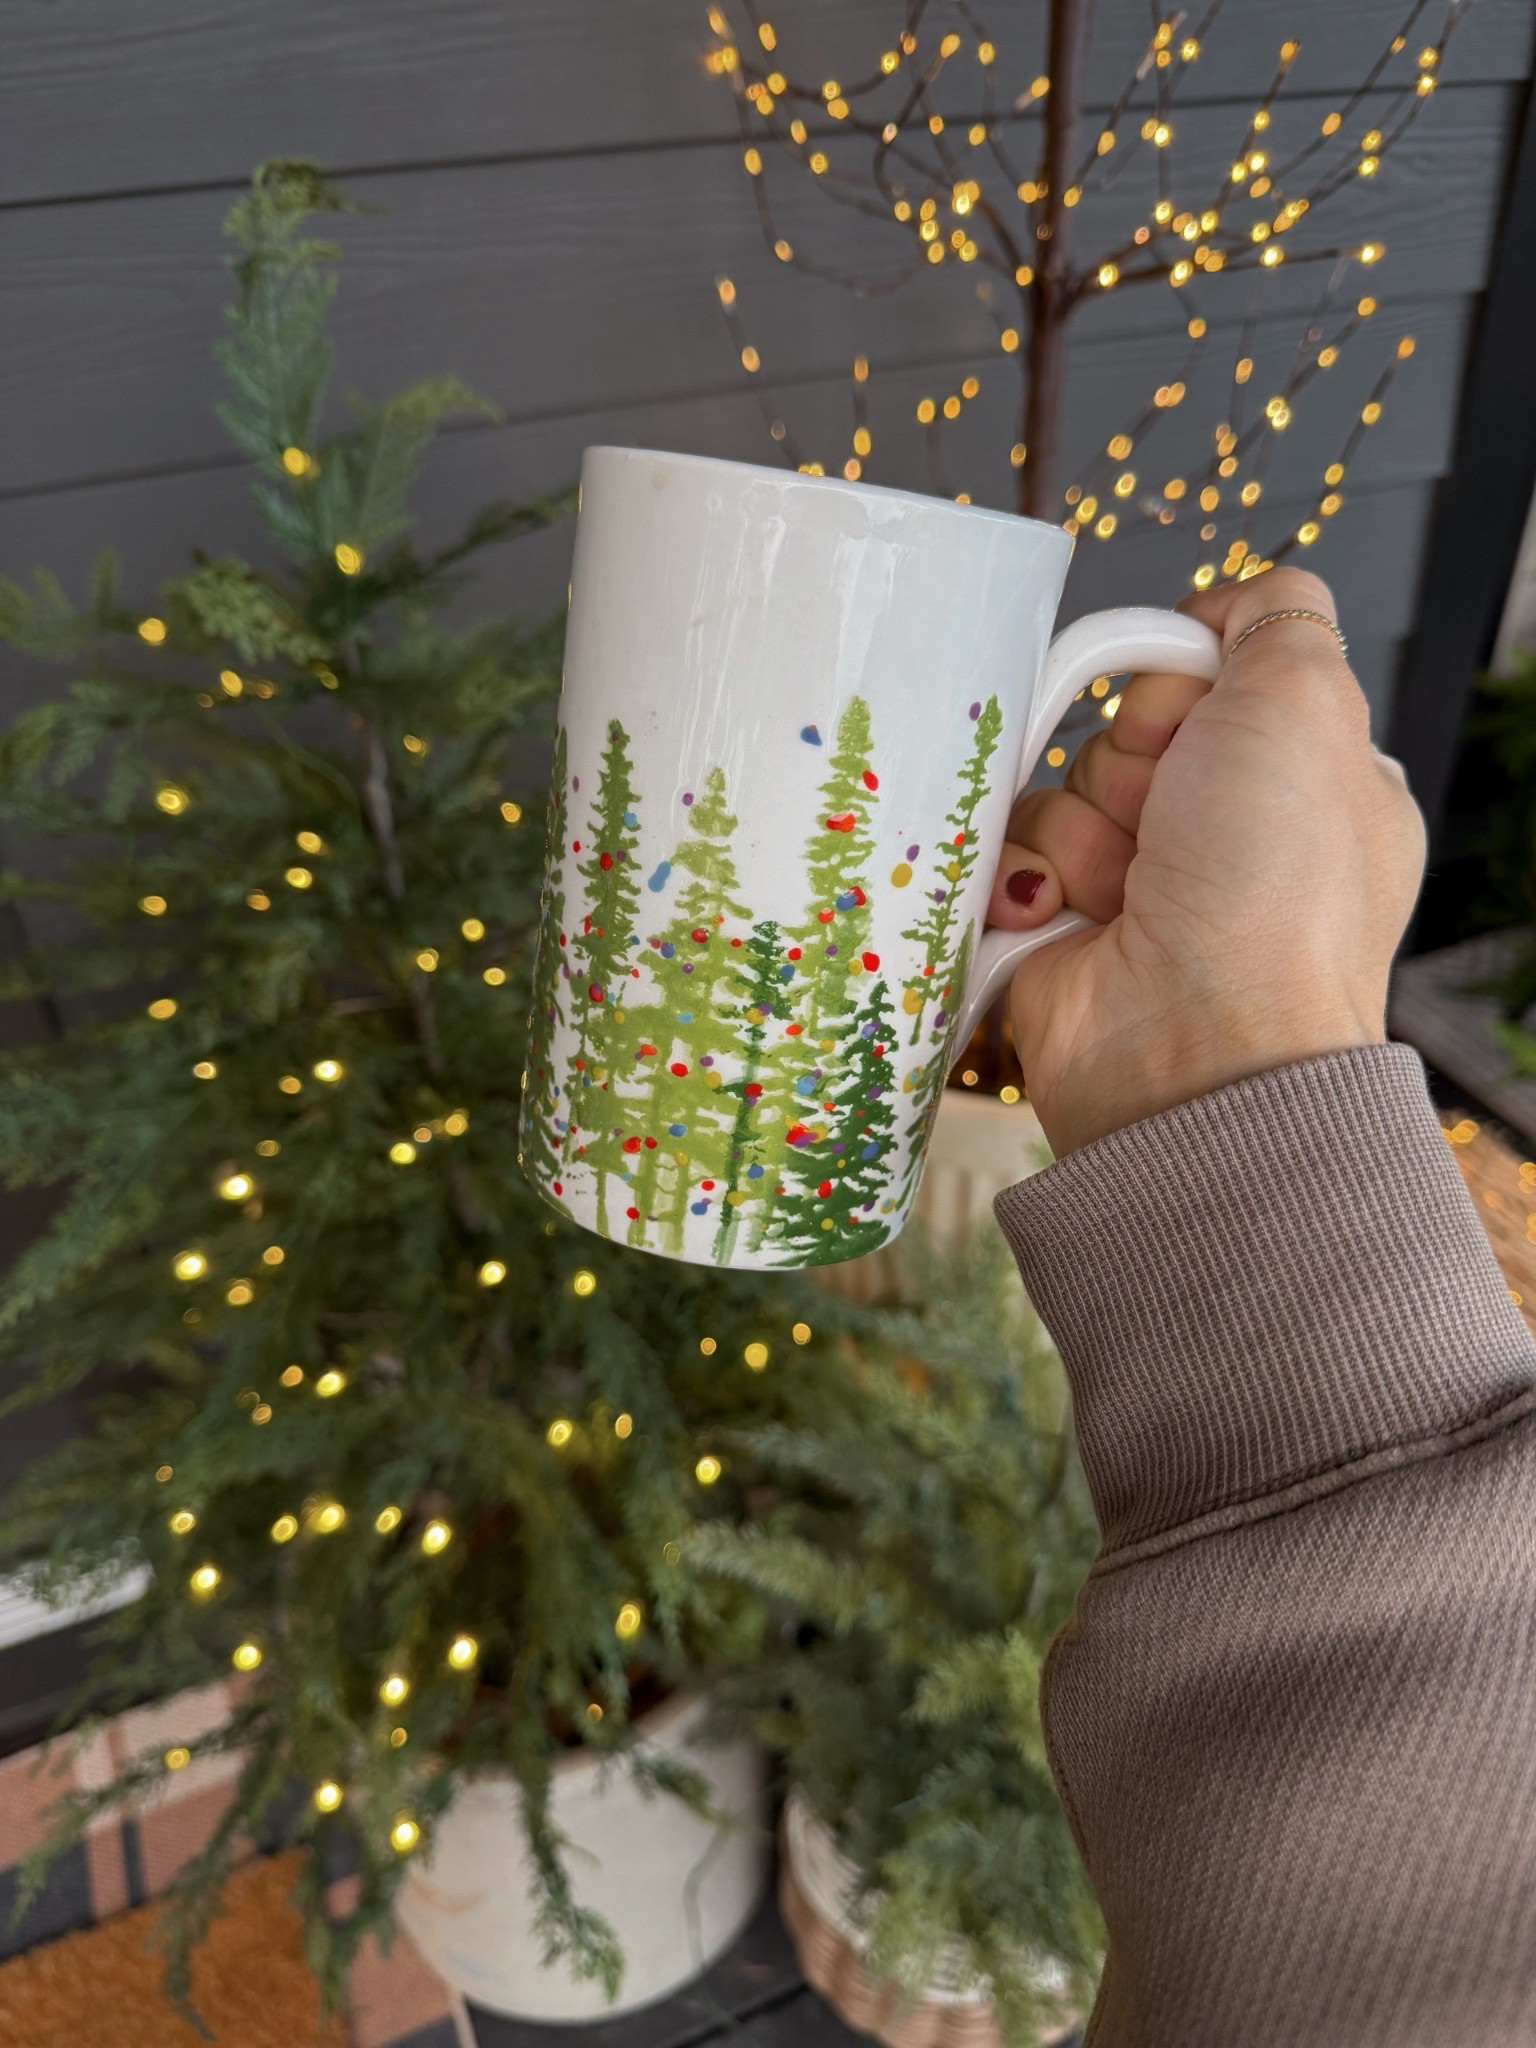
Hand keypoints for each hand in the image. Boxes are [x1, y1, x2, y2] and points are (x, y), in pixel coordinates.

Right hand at [985, 567, 1426, 1157]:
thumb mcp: (1310, 705)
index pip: (1204, 678)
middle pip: (1121, 732)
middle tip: (1163, 820)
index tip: (1195, 726)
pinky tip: (1057, 916)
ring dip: (1075, 832)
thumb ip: (1279, 617)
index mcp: (1297, 784)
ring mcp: (1138, 890)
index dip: (1182, 687)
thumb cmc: (1271, 889)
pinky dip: (1019, 881)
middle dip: (1126, 764)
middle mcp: (1220, 838)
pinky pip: (1001, 860)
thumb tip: (1228, 601)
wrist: (1195, 1047)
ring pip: (1054, 793)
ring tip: (1117, 891)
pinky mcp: (1059, 934)